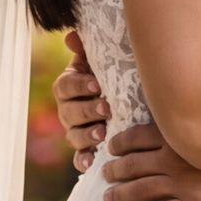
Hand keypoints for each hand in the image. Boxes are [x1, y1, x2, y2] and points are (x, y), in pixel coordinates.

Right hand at [55, 29, 107, 171]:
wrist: (135, 100)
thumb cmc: (117, 75)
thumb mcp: (106, 60)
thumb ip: (88, 49)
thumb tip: (72, 36)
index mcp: (70, 85)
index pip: (64, 86)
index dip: (78, 85)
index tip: (96, 85)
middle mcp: (69, 109)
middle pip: (68, 112)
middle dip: (86, 110)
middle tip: (105, 108)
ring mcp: (76, 130)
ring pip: (73, 135)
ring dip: (86, 135)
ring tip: (103, 132)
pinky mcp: (86, 149)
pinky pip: (79, 158)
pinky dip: (83, 160)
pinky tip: (90, 163)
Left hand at [98, 123, 200, 200]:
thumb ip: (196, 120)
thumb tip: (185, 115)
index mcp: (176, 137)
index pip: (137, 137)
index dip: (121, 144)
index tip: (112, 147)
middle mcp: (171, 160)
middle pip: (133, 165)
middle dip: (116, 170)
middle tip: (105, 173)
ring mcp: (180, 185)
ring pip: (140, 190)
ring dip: (121, 193)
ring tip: (108, 197)